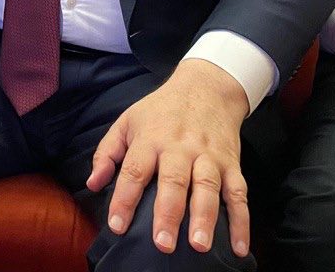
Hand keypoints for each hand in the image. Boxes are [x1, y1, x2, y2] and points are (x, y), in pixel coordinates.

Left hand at [88, 59, 250, 257]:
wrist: (206, 87)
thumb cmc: (162, 110)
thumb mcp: (128, 121)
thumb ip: (107, 152)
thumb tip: (93, 184)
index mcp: (150, 139)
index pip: (134, 171)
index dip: (124, 199)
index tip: (117, 226)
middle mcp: (180, 148)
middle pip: (174, 181)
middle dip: (168, 214)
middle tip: (163, 243)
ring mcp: (208, 156)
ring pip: (208, 187)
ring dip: (205, 217)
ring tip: (199, 245)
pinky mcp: (231, 163)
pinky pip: (239, 194)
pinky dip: (241, 221)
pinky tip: (238, 246)